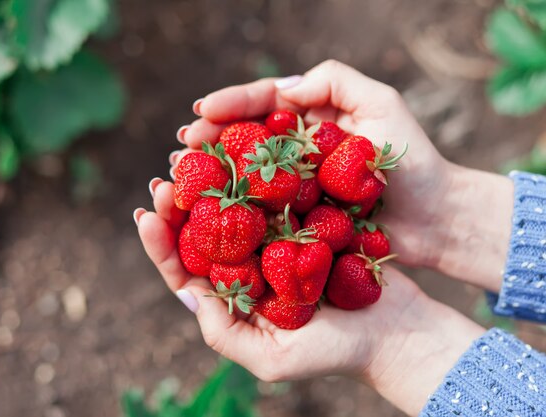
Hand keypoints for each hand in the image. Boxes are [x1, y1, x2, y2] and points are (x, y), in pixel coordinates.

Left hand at [136, 185, 483, 415]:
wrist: (398, 331)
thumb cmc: (339, 353)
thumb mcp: (274, 358)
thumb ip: (226, 334)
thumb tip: (188, 292)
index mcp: (236, 298)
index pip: (185, 270)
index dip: (160, 243)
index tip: (146, 214)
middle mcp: (252, 268)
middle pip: (205, 232)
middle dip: (181, 202)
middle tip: (167, 172)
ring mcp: (280, 243)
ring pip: (239, 208)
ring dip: (217, 180)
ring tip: (198, 151)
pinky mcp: (310, 225)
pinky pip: (280, 196)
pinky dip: (263, 174)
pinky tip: (251, 150)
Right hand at [178, 60, 513, 291]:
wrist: (435, 219)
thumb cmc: (413, 162)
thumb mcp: (382, 104)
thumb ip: (334, 82)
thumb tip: (283, 89)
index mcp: (315, 116)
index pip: (266, 102)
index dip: (232, 103)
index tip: (203, 110)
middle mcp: (301, 147)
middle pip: (248, 136)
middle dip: (212, 137)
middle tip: (183, 145)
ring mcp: (298, 184)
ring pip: (248, 172)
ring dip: (213, 170)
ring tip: (182, 171)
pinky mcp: (300, 217)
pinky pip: (262, 208)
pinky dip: (234, 207)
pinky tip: (209, 207)